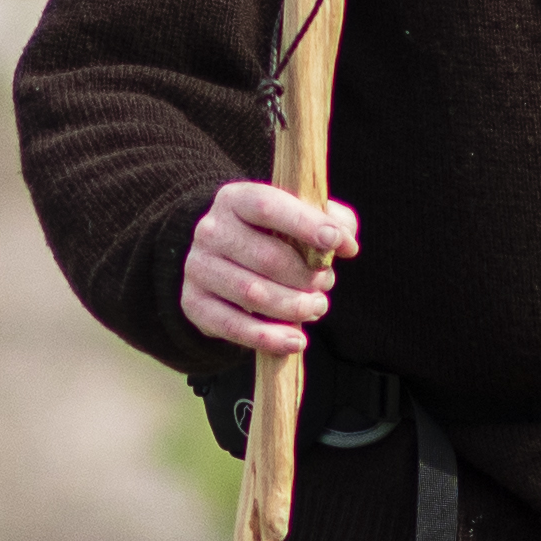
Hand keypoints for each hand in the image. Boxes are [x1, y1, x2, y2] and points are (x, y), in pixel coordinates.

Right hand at [182, 179, 358, 356]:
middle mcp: (210, 230)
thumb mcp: (296, 216)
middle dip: (307, 276)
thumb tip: (346, 243)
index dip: (306, 224)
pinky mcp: (194, 303)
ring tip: (316, 307)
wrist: (220, 260)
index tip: (337, 242)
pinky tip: (296, 340)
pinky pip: (234, 327)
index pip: (268, 207)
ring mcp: (198, 268)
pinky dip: (270, 338)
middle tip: (326, 284)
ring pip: (253, 295)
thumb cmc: (269, 237)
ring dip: (294, 307)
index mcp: (235, 200)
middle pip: (266, 258)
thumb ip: (328, 219)